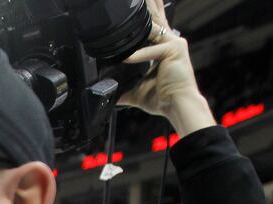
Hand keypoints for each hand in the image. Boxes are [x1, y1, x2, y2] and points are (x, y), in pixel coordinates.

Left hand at [118, 0, 214, 135]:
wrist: (177, 106)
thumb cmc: (163, 99)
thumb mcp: (138, 92)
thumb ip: (126, 90)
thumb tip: (113, 96)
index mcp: (162, 48)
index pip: (152, 26)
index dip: (145, 14)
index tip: (137, 4)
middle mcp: (170, 42)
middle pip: (156, 17)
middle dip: (149, 4)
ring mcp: (174, 44)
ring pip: (155, 25)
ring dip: (144, 15)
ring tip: (137, 3)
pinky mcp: (174, 50)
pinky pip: (150, 51)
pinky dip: (138, 55)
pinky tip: (127, 59)